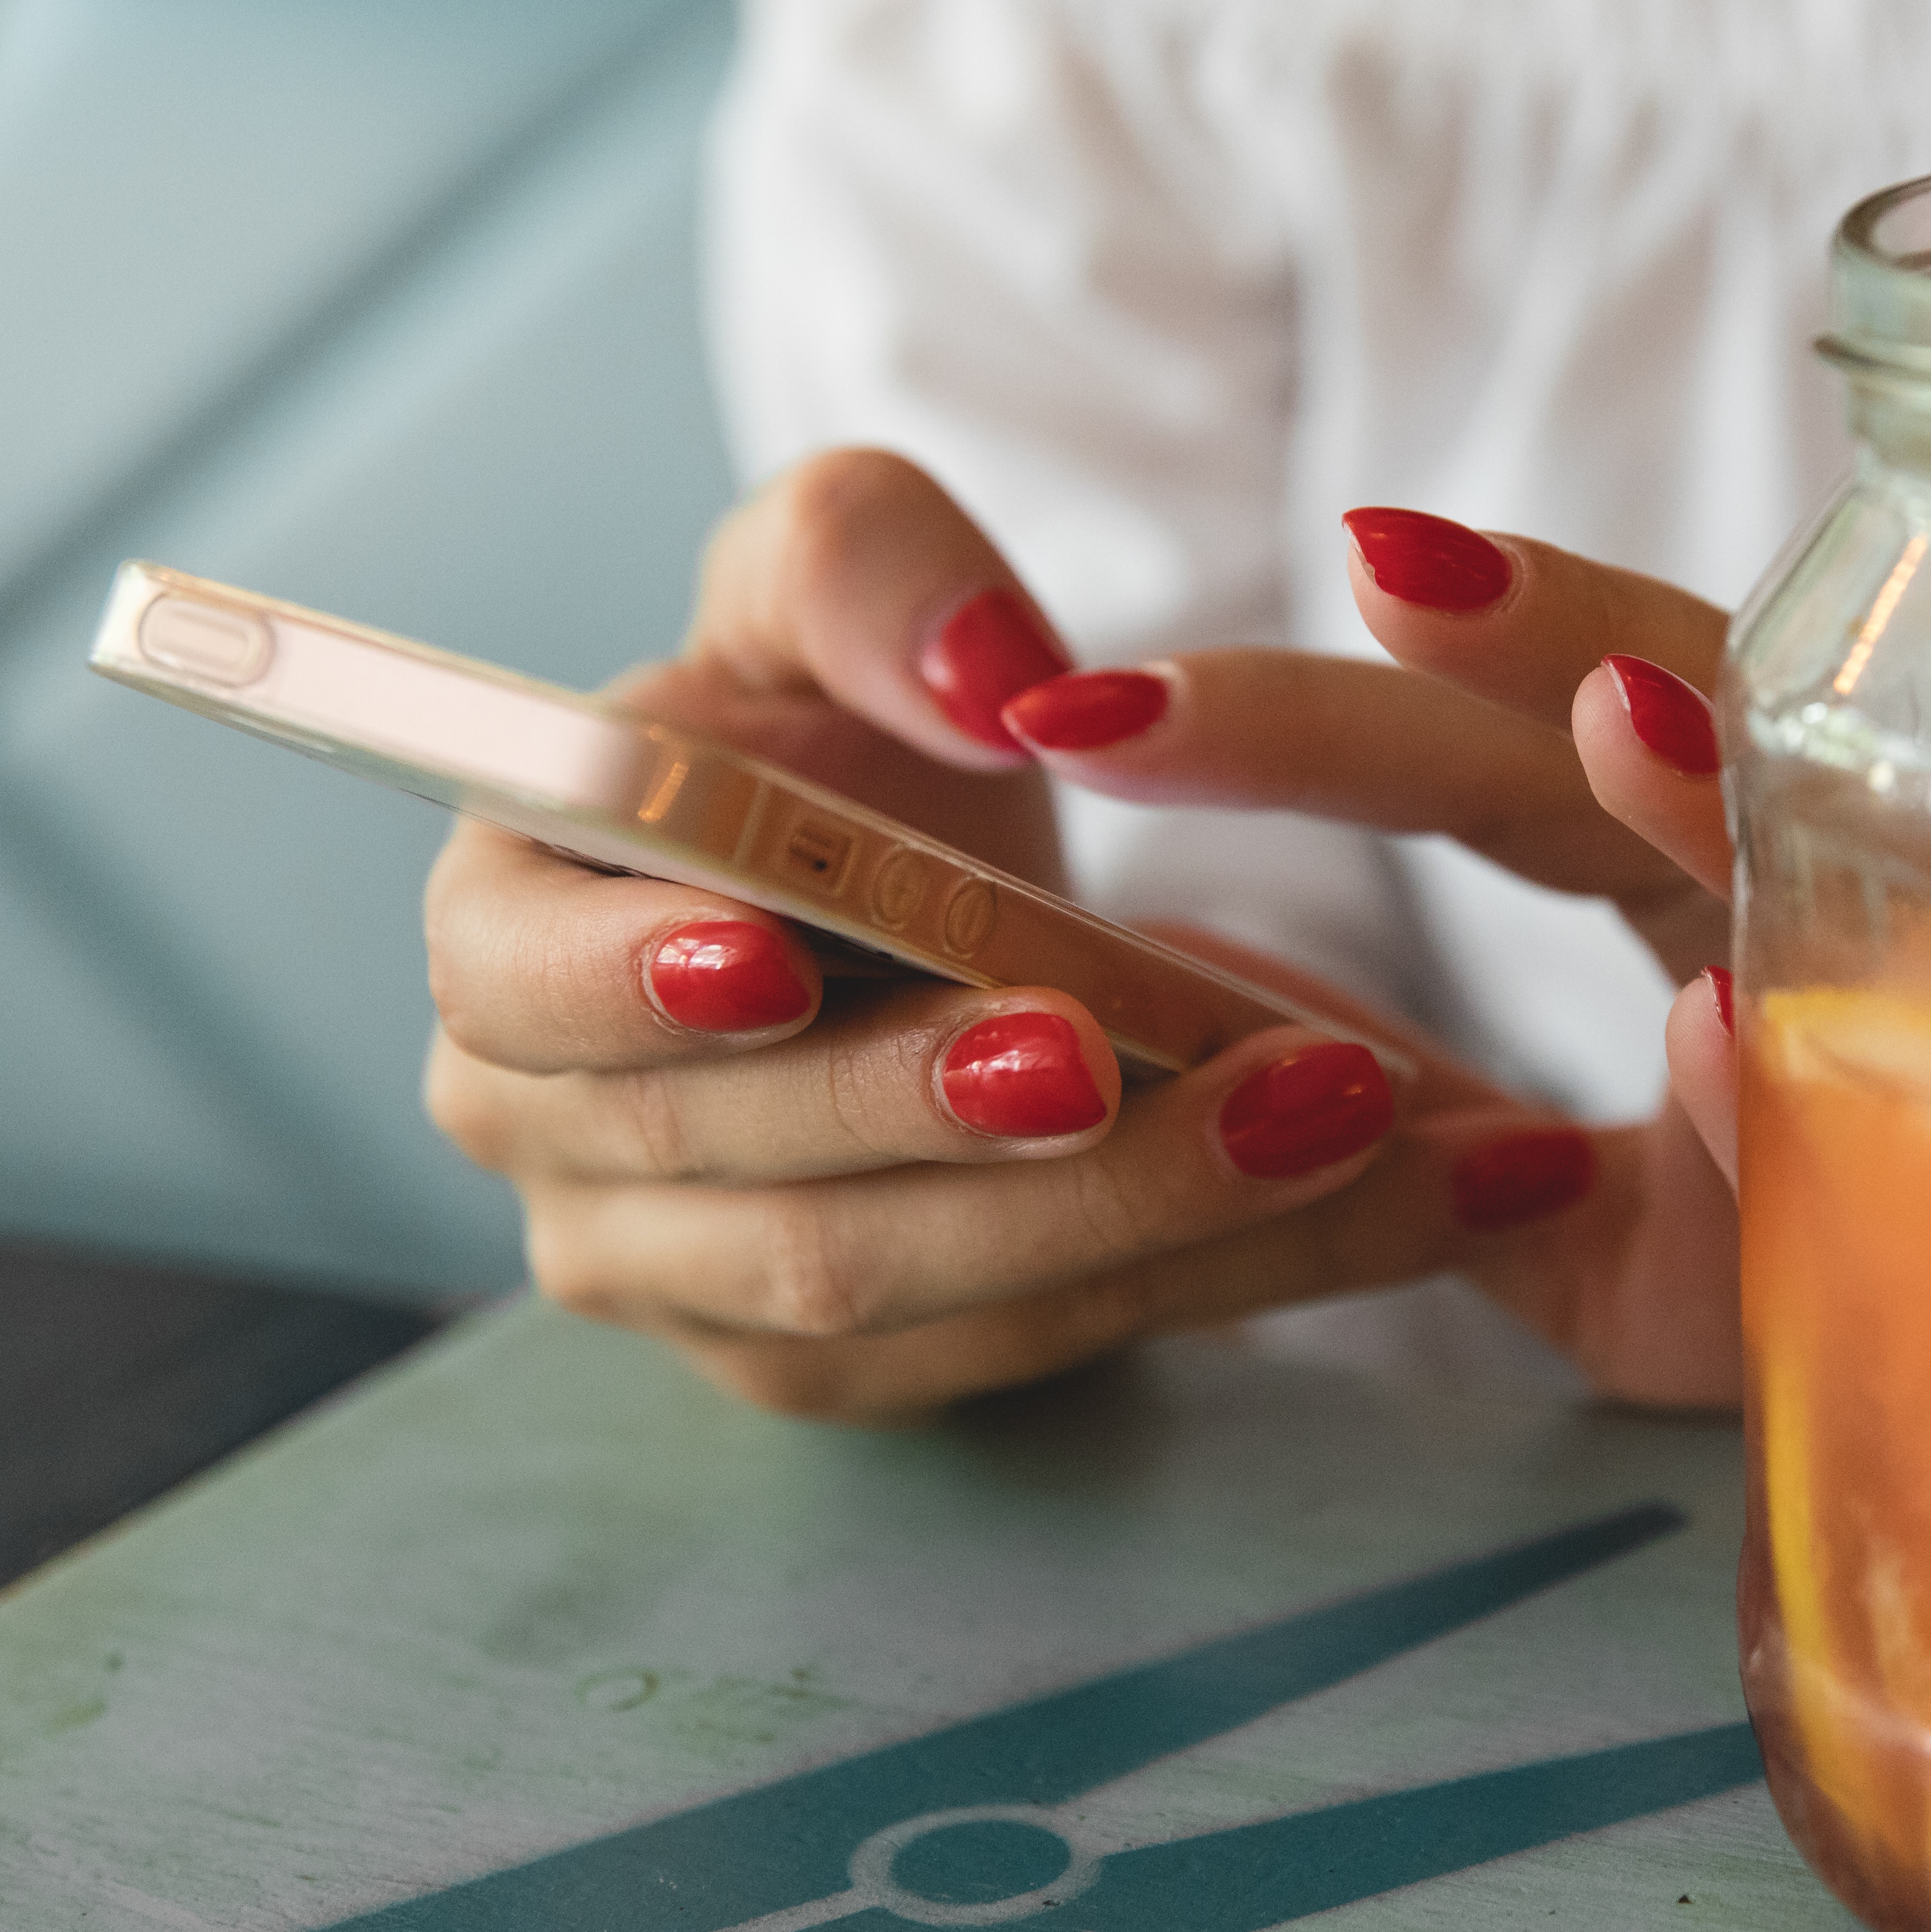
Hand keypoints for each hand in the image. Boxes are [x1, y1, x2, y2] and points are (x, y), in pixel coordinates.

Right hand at [420, 452, 1622, 1418]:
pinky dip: (1250, 1264)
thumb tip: (987, 674)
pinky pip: (1059, 1336)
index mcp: (512, 934)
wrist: (921, 900)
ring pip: (922, 1282)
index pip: (521, 983)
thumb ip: (873, 564)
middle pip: (756, 1162)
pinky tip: (1418, 1193)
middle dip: (951, 1110)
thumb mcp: (838, 579)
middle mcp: (565, 1142)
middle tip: (1121, 1044)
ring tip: (1344, 1106)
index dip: (628, 980)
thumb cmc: (838, 735)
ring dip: (1144, 1206)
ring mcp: (704, 1285)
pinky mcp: (867, 1367)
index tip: (777, 959)